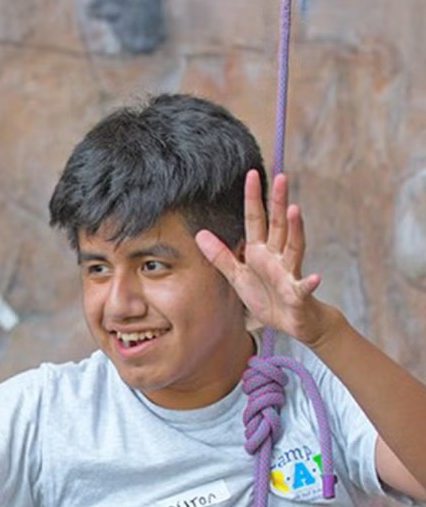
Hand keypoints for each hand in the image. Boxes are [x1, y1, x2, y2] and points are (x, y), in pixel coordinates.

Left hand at [195, 171, 329, 346]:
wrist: (292, 322)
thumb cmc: (266, 296)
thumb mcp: (237, 276)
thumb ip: (221, 256)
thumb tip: (200, 234)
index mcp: (259, 252)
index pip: (256, 220)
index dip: (253, 198)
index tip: (252, 174)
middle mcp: (276, 257)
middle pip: (278, 225)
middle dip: (279, 202)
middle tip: (281, 176)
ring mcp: (289, 273)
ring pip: (293, 247)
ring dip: (295, 229)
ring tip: (295, 211)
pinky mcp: (298, 293)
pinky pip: (304, 287)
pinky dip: (311, 282)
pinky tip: (316, 277)